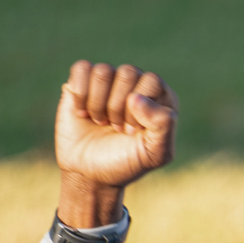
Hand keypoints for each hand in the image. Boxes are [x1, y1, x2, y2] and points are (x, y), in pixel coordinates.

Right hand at [54, 60, 177, 226]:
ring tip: (100, 122)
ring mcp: (109, 82)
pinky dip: (80, 94)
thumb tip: (136, 97)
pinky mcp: (82, 82)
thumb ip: (163, 125)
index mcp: (159, 97)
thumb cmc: (126, 163)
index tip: (131, 132)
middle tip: (116, 129)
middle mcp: (135, 85)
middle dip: (118, 107)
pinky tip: (83, 113)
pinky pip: (81, 68)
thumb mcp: (155, 153)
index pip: (151, 81)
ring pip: (103, 71)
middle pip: (127, 73)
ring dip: (98, 103)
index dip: (138, 108)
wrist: (90, 174)